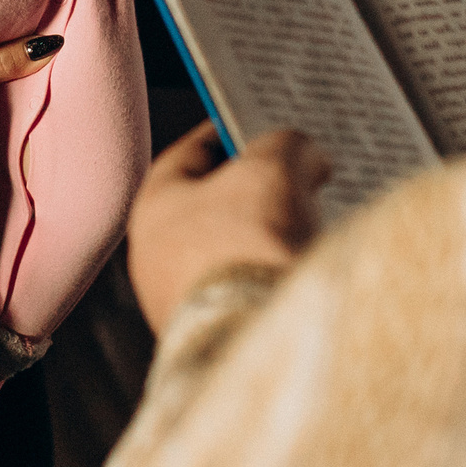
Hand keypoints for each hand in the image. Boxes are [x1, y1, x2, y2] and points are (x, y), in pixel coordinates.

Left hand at [126, 121, 329, 333]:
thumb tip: (307, 158)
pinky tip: (307, 270)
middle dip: (258, 189)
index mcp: (152, 208)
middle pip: (213, 208)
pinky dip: (275, 278)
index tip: (259, 126)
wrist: (262, 340)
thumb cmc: (247, 246)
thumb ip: (288, 145)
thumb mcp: (273, 167)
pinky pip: (249, 295)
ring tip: (314, 222)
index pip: (189, 155)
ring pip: (233, 255)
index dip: (229, 133)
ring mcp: (184, 306)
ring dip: (271, 237)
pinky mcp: (218, 338)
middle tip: (299, 174)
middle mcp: (156, 261)